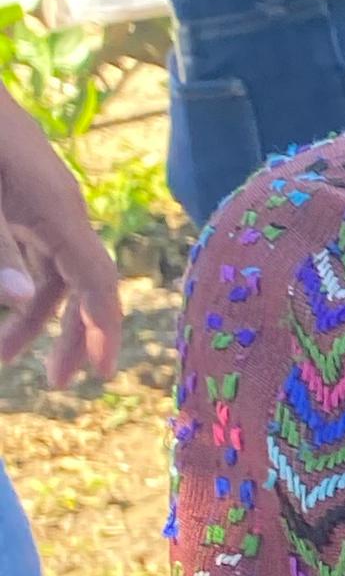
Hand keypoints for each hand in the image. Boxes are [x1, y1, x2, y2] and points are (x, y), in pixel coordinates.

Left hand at [0, 89, 121, 390]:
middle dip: (72, 335)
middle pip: (81, 283)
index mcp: (57, 211)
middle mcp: (60, 208)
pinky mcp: (21, 192)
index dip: (103, 331)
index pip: (98, 283)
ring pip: (54, 270)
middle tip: (55, 382)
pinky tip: (10, 302)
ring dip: (36, 315)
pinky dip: (26, 283)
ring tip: (5, 354)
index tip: (99, 376)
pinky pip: (35, 249)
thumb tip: (24, 299)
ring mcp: (42, 199)